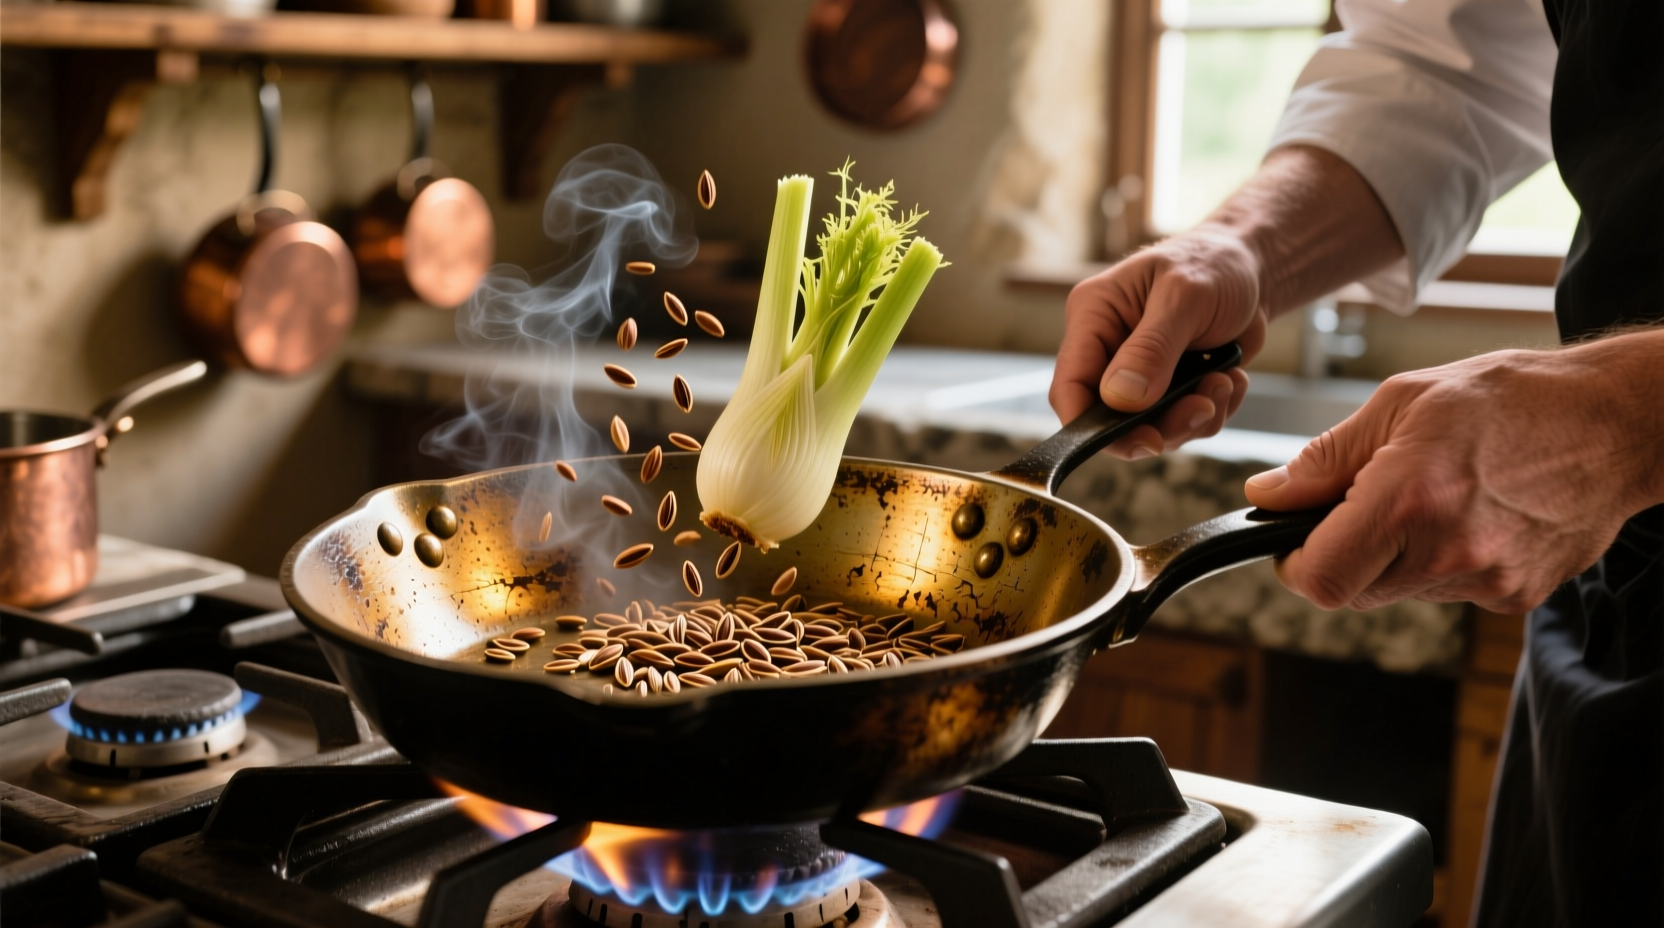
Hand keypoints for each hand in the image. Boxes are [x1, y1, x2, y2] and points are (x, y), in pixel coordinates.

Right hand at [1050, 231, 1265, 458]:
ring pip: (1151, 427)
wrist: (1255, 268)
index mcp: (1093, 317)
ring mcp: (1139, 374)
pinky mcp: (1171, 388)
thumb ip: (1152, 348)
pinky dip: (1213, 410)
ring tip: (1225, 382)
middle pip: (1110, 418)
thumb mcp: (1184, 297)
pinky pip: (1184, 422)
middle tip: (1202, 410)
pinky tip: (1232, 378)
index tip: (1140, 439)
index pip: (1070, 385)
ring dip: (1195, 417)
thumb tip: (1122, 399)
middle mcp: (1109, 350)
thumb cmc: (1213, 264)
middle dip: (1161, 424)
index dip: (1090, 424)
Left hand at [1243, 343, 1663, 613]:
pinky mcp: (1516, 595)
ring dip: (1395, 556)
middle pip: (1353, 592)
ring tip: (1434, 496)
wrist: (1616, 421)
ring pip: (1400, 592)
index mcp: (1409, 498)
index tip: (1296, 538)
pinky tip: (1472, 514)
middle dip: (1342, 556)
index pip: (1319, 580)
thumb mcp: (1401, 402)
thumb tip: (1266, 495)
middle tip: (1366, 504)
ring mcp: (1487, 581)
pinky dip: (1442, 561)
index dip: (1294, 564)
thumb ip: (1325, 458)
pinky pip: (1448, 591)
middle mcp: (1449, 551)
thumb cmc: (1508, 397)